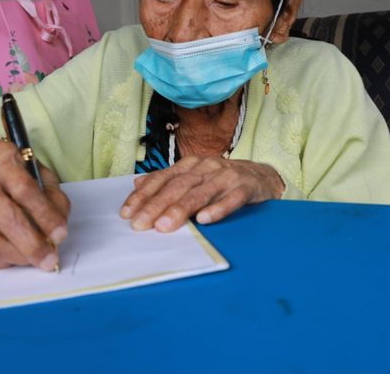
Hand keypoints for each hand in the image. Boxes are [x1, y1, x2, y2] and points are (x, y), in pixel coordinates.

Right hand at [0, 140, 69, 271]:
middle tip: (50, 260)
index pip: (22, 188)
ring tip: (37, 258)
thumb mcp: (41, 173)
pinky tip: (19, 255)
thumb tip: (57, 233)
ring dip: (19, 256)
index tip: (60, 234)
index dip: (43, 214)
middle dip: (30, 243)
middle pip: (2, 216)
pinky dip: (5, 261)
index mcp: (0, 158)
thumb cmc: (19, 171)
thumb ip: (53, 198)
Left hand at [119, 156, 284, 231]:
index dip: (143, 196)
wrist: (262, 176)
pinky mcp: (245, 188)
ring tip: (164, 225)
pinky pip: (231, 199)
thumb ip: (167, 180)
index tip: (127, 213)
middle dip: (156, 206)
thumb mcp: (193, 176)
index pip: (162, 180)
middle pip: (177, 187)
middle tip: (141, 224)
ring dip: (181, 210)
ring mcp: (226, 177)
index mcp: (190, 165)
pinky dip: (217, 209)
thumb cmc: (221, 180)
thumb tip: (137, 184)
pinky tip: (204, 220)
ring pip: (200, 193)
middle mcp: (206, 167)